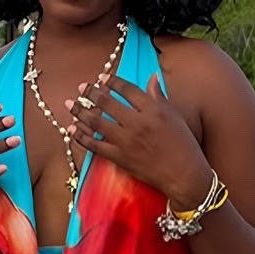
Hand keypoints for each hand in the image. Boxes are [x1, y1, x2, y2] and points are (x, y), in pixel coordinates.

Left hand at [65, 73, 213, 211]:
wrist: (183, 174)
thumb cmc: (183, 144)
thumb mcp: (174, 115)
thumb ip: (158, 96)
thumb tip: (152, 78)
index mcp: (151, 108)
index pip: (126, 89)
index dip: (111, 81)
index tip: (101, 78)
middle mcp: (136, 122)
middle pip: (107, 102)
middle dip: (91, 92)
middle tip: (81, 88)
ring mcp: (126, 141)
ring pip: (97, 122)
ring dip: (80, 112)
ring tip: (70, 105)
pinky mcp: (120, 158)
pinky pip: (95, 146)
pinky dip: (81, 137)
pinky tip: (72, 130)